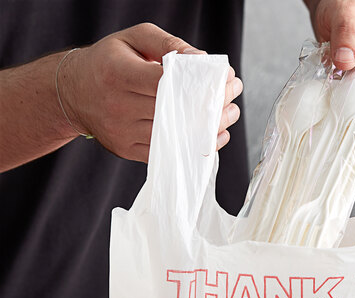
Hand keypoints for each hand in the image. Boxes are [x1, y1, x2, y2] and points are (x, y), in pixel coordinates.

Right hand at [58, 23, 242, 161]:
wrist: (73, 93)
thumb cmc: (109, 62)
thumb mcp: (133, 40)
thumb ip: (168, 45)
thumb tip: (201, 60)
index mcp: (118, 74)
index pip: (167, 83)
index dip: (201, 84)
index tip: (227, 80)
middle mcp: (118, 106)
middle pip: (175, 112)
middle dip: (212, 107)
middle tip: (234, 99)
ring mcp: (122, 132)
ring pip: (174, 136)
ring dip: (208, 128)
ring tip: (229, 116)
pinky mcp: (127, 150)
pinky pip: (167, 152)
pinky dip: (193, 145)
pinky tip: (212, 136)